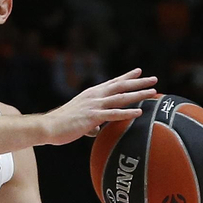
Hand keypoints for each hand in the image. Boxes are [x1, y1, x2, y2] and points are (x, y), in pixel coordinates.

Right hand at [43, 69, 157, 144]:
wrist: (48, 127)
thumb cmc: (61, 124)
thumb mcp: (78, 119)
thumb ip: (90, 123)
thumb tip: (95, 130)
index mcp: (91, 94)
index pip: (112, 83)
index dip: (126, 77)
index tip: (139, 71)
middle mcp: (94, 96)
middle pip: (121, 86)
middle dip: (139, 82)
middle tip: (154, 78)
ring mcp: (94, 105)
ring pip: (121, 98)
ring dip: (138, 94)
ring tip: (153, 92)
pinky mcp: (92, 117)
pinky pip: (113, 114)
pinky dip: (127, 113)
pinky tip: (139, 112)